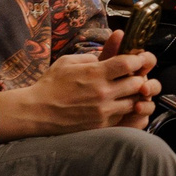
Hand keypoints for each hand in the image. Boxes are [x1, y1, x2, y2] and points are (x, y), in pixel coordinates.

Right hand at [0, 50, 161, 138]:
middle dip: (139, 77)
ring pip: (134, 102)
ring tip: (126, 90)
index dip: (139, 59)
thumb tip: (109, 50)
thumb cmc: (50, 85)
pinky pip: (124, 116)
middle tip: (135, 75)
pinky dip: (125, 109)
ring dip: (134, 95)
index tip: (139, 59)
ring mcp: (103, 111)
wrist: (36, 112)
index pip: (129, 63)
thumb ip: (91, 55)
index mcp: (95, 73)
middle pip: (138, 83)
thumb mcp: (67, 61)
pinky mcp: (101, 125)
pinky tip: (117, 104)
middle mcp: (102, 93)